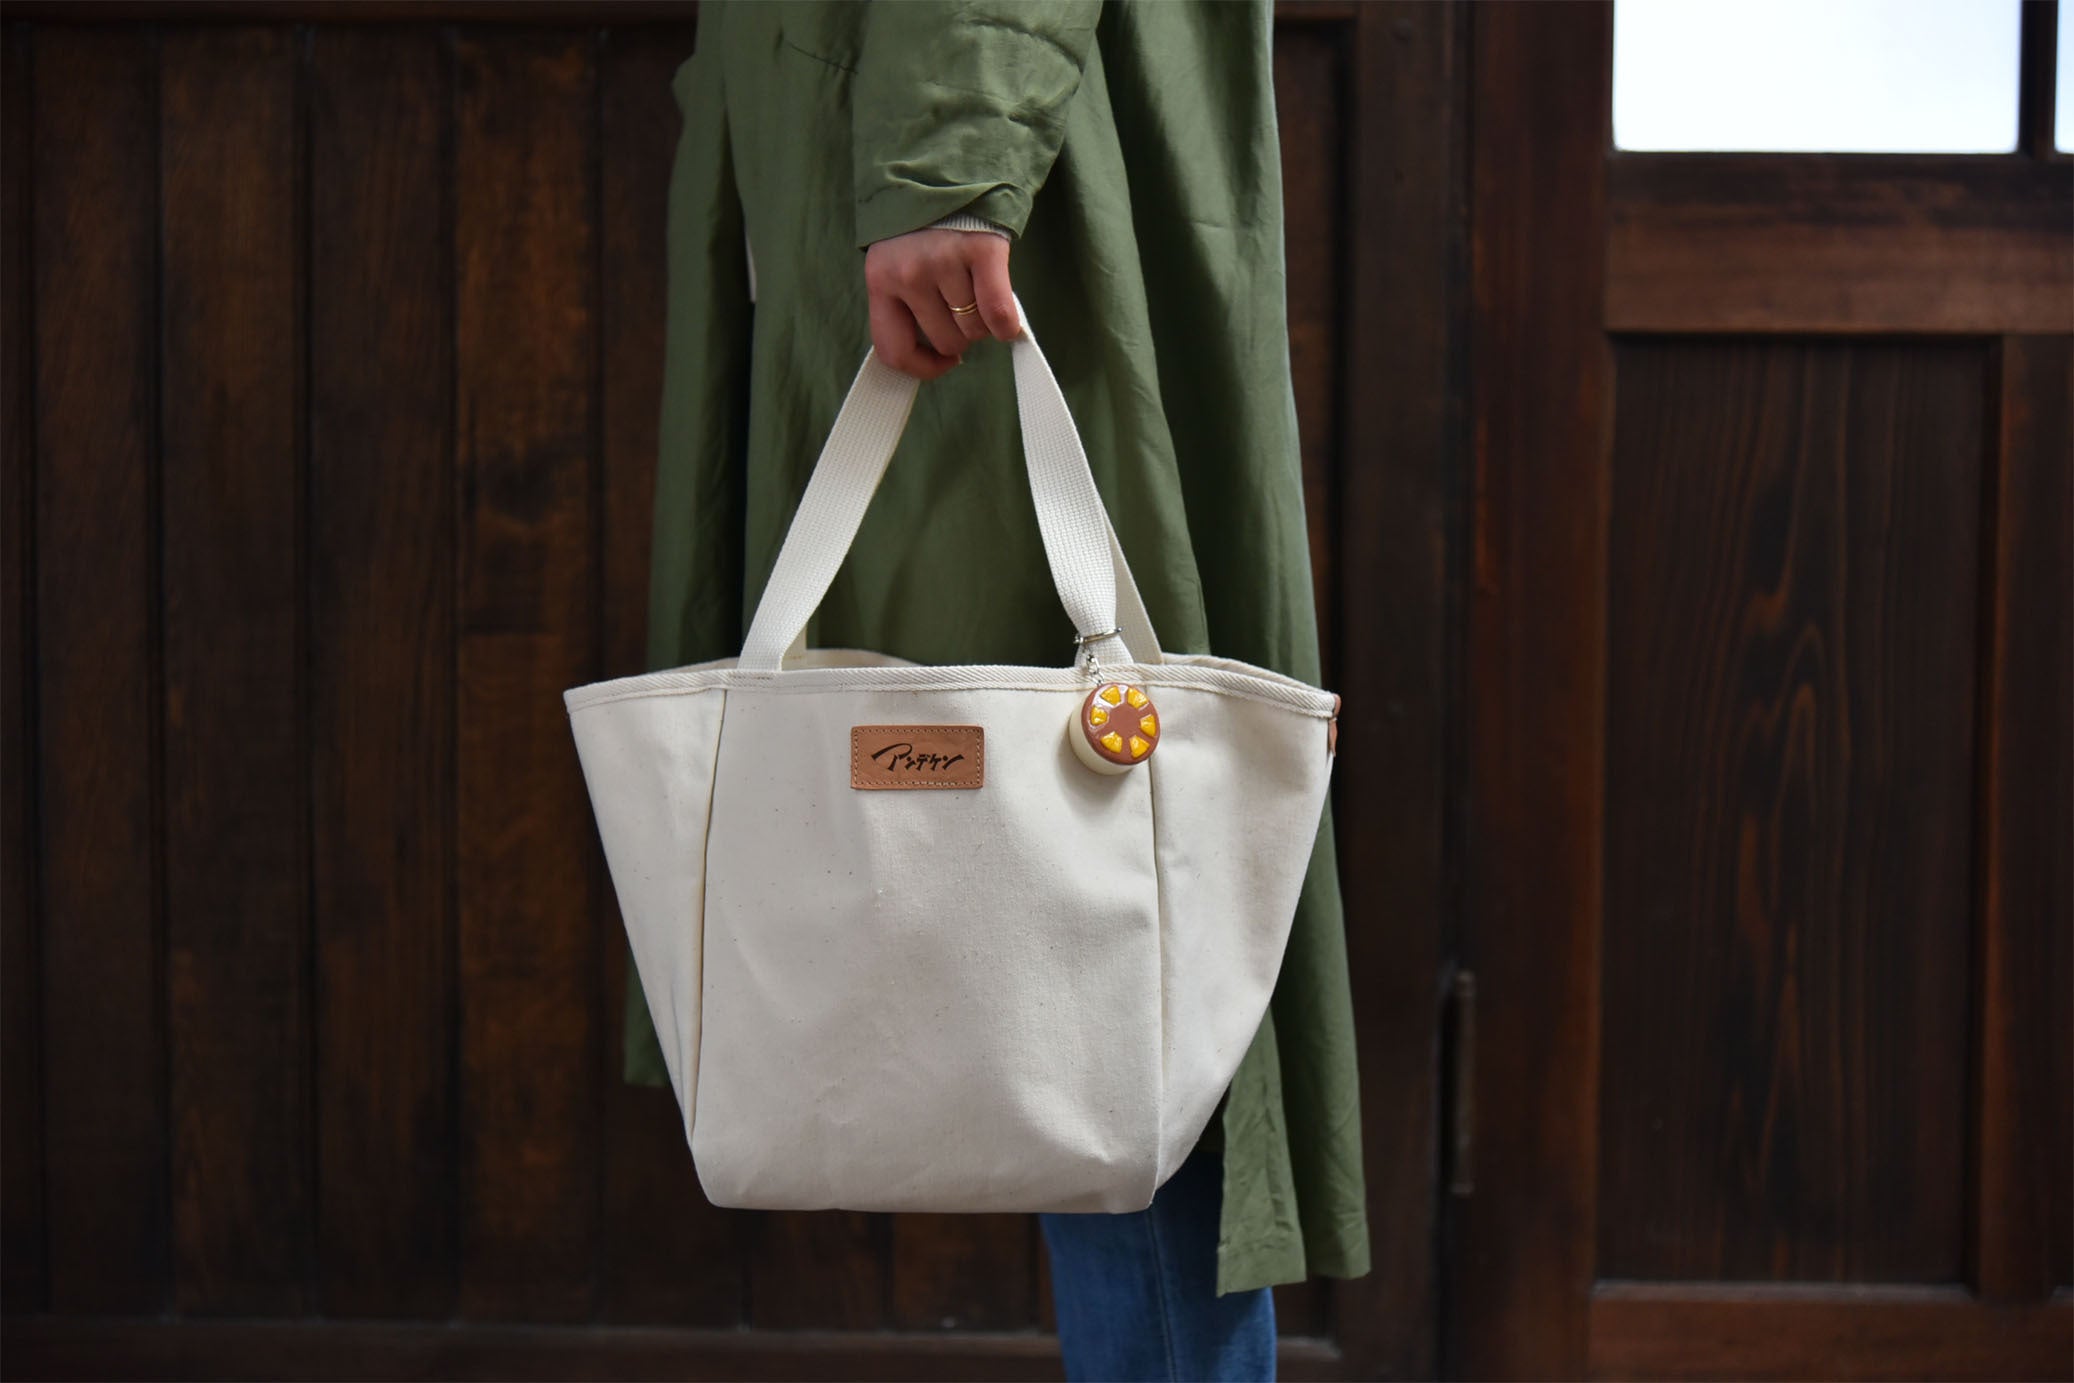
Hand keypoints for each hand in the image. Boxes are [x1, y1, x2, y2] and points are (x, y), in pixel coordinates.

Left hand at [863, 227, 1020, 379]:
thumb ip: (907, 302)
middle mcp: (908, 274)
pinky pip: (999, 313)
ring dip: (985, 324)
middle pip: (945, 340)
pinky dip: (1007, 324)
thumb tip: (941, 354)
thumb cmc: (925, 224)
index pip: (893, 350)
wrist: (949, 166)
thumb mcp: (897, 261)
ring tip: (982, 296)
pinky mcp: (981, 251)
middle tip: (967, 311)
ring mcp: (944, 262)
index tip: (943, 361)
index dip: (922, 367)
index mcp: (880, 280)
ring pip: (974, 329)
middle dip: (962, 336)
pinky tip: (1007, 319)